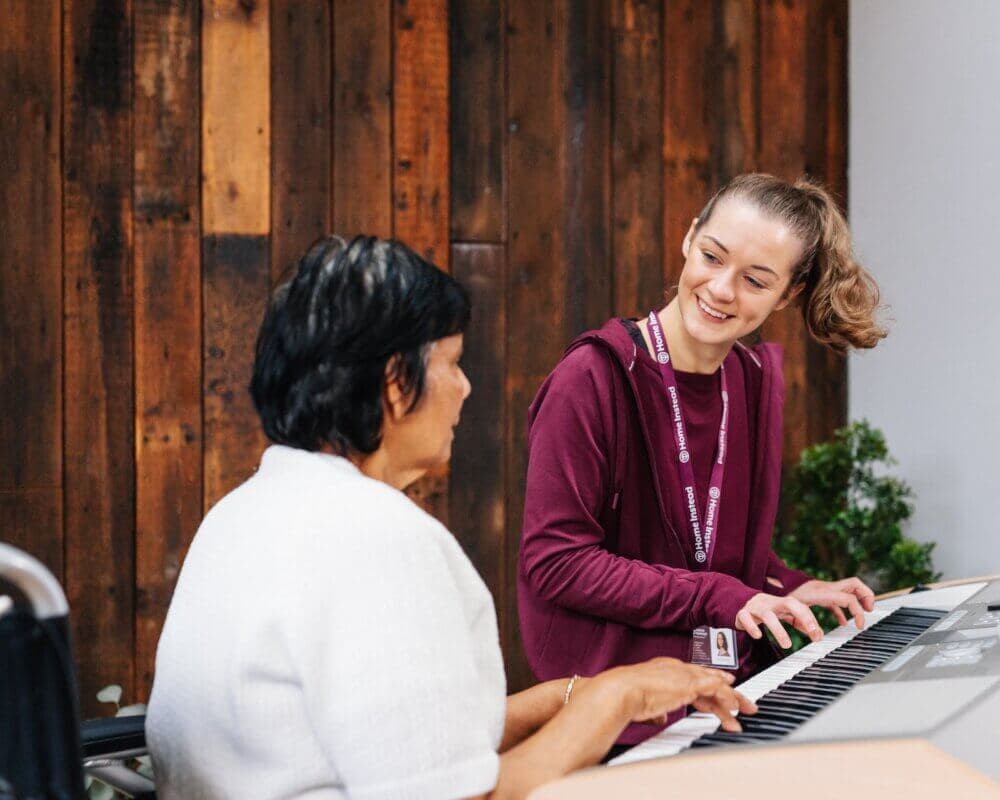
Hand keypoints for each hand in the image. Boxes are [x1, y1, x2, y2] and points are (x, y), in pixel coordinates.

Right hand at [594, 657, 755, 732]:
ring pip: (717, 685)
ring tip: (747, 710)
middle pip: (709, 679)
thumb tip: (661, 719)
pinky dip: (727, 699)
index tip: (723, 688)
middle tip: (743, 701)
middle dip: (728, 691)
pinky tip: (735, 709)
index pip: (694, 677)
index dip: (710, 684)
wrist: (622, 690)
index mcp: (665, 670)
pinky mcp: (690, 684)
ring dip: (733, 699)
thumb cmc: (626, 698)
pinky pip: (716, 690)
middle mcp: (677, 669)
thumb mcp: (644, 705)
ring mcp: (684, 675)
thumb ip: (656, 711)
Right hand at [735, 593, 821, 648]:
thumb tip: (818, 635)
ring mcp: (756, 607)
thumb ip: (801, 623)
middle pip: (788, 603)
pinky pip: (746, 618)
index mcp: (782, 602)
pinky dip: (752, 627)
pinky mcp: (742, 614)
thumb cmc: (768, 610)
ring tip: (787, 644)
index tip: (817, 636)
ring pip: (768, 615)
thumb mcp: (785, 614)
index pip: (800, 606)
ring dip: (778, 630)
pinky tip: (758, 636)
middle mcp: (771, 603)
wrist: (741, 601)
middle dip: (802, 615)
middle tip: (812, 630)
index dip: (810, 619)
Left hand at [790, 577, 875, 629]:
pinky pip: (839, 599)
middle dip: (867, 596)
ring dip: (859, 601)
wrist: (776, 584)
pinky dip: (844, 609)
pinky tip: (844, 623)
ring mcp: (826, 589)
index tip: (859, 626)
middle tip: (870, 609)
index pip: (848, 598)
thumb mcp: (793, 610)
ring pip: (849, 589)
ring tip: (862, 616)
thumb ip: (804, 623)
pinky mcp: (822, 594)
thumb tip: (818, 637)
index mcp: (822, 592)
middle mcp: (827, 588)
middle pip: (855, 584)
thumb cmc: (784, 596)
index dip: (858, 612)